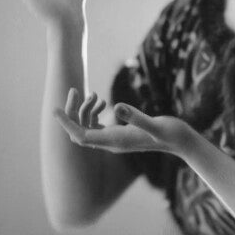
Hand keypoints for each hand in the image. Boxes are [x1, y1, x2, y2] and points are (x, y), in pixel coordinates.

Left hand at [53, 88, 192, 155]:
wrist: (180, 142)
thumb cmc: (170, 133)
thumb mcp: (154, 123)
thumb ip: (136, 117)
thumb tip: (117, 107)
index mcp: (114, 141)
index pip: (80, 136)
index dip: (66, 123)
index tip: (54, 109)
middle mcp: (110, 143)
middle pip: (79, 132)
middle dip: (72, 112)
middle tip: (74, 90)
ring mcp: (113, 140)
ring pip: (86, 128)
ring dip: (85, 110)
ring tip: (95, 94)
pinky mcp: (119, 135)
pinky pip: (96, 127)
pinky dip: (94, 114)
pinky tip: (103, 102)